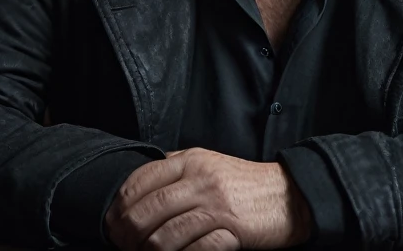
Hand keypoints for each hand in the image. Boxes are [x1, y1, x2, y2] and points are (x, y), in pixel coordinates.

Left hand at [104, 148, 313, 250]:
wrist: (290, 195)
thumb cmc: (246, 184)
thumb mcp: (210, 163)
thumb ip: (177, 167)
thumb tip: (138, 185)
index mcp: (190, 160)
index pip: (139, 181)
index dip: (119, 207)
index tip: (112, 225)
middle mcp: (200, 179)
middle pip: (145, 211)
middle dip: (127, 236)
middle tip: (125, 247)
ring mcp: (216, 205)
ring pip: (164, 236)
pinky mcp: (231, 230)